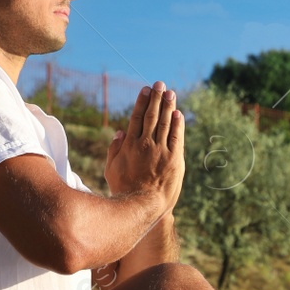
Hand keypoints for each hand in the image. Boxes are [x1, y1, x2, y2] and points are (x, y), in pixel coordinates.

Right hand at [105, 81, 184, 213]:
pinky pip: (177, 137)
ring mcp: (161, 151)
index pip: (137, 118)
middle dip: (156, 98)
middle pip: (152, 116)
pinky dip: (178, 125)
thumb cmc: (123, 190)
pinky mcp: (174, 159)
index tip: (145, 90)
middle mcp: (145, 144)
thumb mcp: (111, 169)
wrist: (141, 206)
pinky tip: (178, 114)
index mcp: (129, 145)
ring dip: (168, 106)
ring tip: (170, 93)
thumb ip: (114, 149)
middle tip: (160, 84)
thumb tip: (120, 132)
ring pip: (165, 123)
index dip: (142, 102)